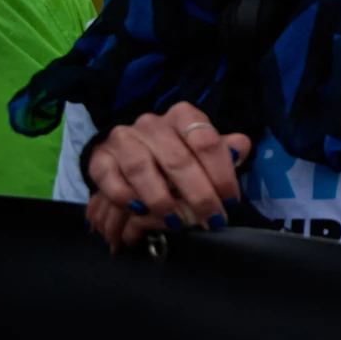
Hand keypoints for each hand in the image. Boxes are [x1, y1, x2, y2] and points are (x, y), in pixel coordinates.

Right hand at [84, 103, 252, 251]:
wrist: (130, 154)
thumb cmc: (178, 154)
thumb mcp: (203, 150)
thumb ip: (223, 150)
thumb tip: (240, 147)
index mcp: (182, 116)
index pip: (206, 141)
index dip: (221, 173)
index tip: (231, 201)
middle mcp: (151, 123)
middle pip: (177, 159)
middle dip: (198, 195)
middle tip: (212, 220)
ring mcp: (123, 139)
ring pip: (141, 168)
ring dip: (161, 200)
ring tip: (178, 223)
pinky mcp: (99, 158)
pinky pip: (110, 179)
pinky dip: (126, 198)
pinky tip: (141, 212)